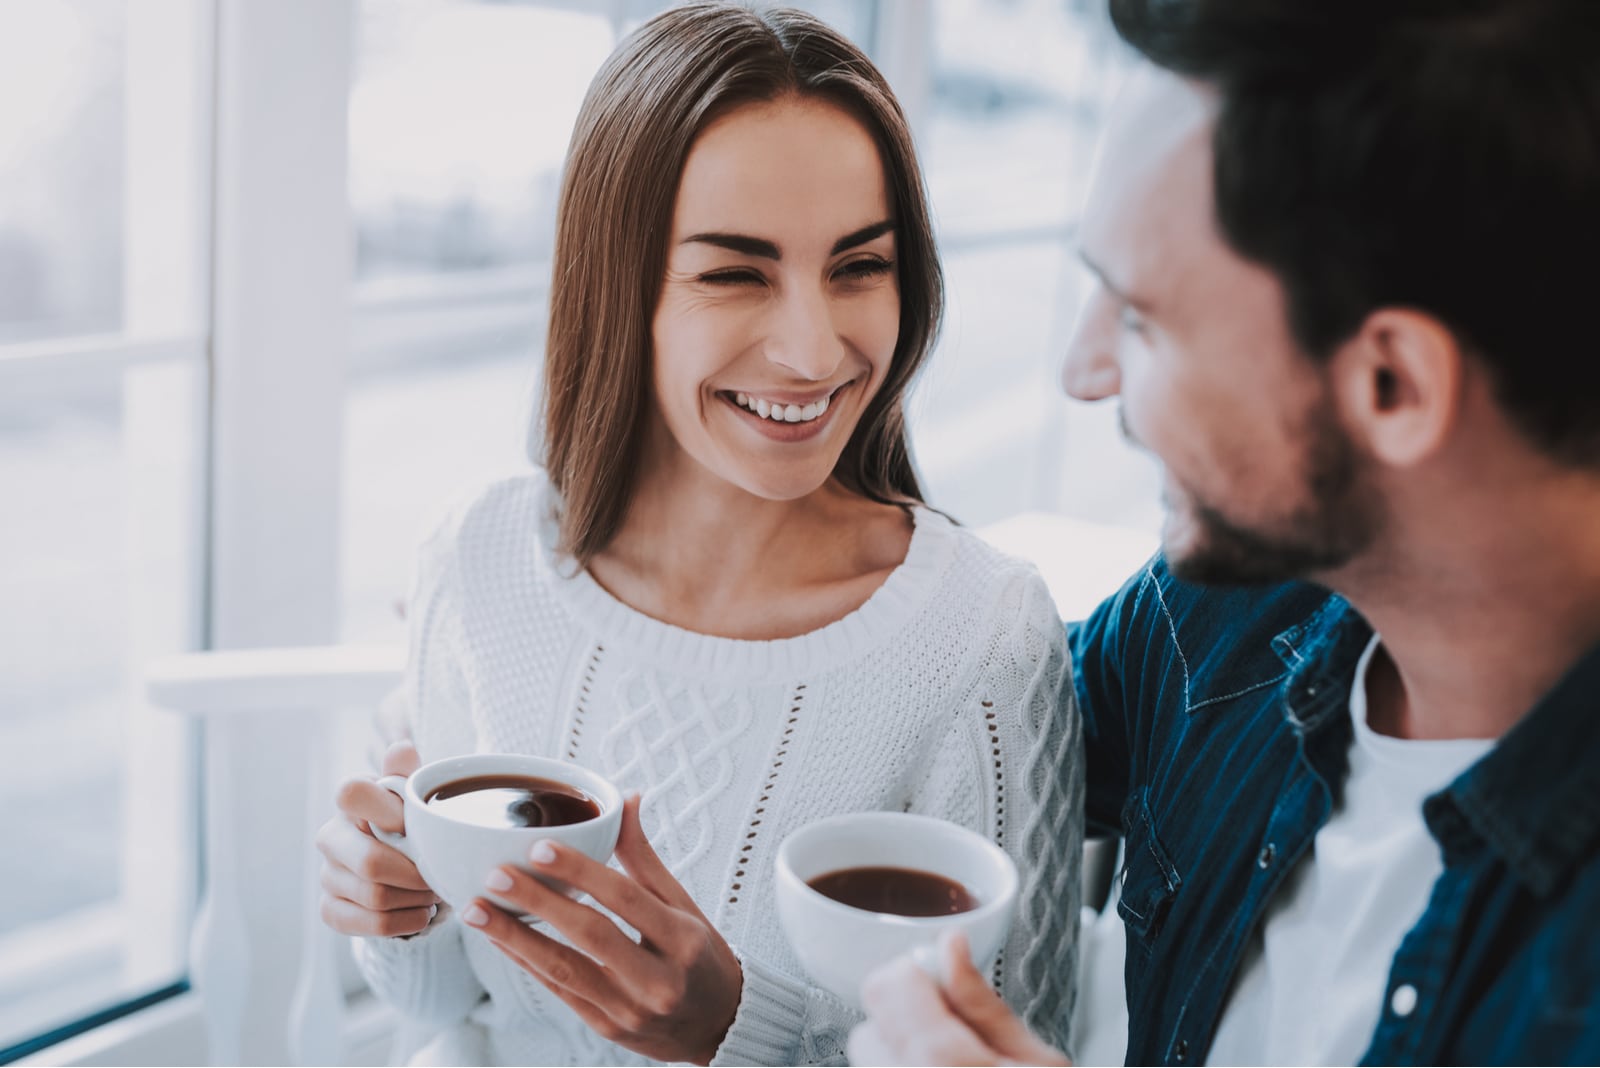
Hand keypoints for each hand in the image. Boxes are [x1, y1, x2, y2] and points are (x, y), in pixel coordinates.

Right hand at [315, 740, 440, 936]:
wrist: (403, 867)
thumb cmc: (411, 823)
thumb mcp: (415, 797)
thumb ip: (408, 774)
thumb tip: (401, 748)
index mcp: (351, 803)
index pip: (351, 792)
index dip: (387, 811)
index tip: (415, 825)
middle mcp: (331, 837)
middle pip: (370, 863)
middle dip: (415, 873)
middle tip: (439, 874)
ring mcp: (327, 876)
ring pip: (376, 897)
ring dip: (416, 899)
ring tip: (434, 891)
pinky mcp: (331, 910)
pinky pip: (372, 924)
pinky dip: (406, 921)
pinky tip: (420, 912)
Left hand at [460, 793, 742, 1065]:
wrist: (718, 1027)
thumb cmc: (702, 958)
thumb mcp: (685, 906)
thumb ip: (646, 859)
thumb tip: (625, 802)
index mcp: (683, 940)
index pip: (626, 899)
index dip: (581, 872)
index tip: (540, 848)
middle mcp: (658, 980)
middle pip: (590, 935)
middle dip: (537, 903)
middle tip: (496, 875)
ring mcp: (630, 1010)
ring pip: (565, 969)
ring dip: (516, 938)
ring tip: (477, 910)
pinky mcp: (607, 1029)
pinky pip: (559, 991)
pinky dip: (526, 962)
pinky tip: (500, 939)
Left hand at [848, 931, 1069, 1065]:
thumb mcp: (1039, 1064)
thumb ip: (982, 1003)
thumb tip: (951, 948)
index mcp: (941, 1065)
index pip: (887, 986)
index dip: (918, 978)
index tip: (943, 989)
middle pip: (867, 1031)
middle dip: (904, 1028)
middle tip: (955, 1043)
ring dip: (901, 1063)